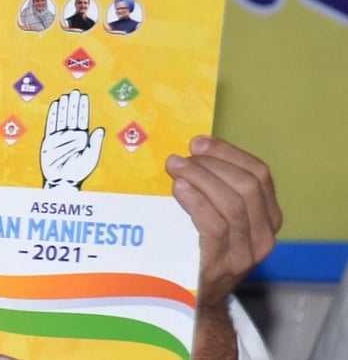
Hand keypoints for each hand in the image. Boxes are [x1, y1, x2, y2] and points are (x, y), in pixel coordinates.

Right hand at [40, 89, 104, 189]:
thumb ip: (95, 144)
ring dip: (63, 107)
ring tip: (65, 96)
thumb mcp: (91, 158)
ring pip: (62, 118)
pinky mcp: (48, 141)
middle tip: (75, 91)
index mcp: (82, 138)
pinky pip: (51, 125)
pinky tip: (55, 105)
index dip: (83, 108)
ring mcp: (59, 137)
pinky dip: (52, 115)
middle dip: (73, 104)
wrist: (62, 181)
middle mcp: (70, 135)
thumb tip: (100, 129)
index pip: (82, 119)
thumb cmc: (78, 172)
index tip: (84, 97)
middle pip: (72, 116)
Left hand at [165, 136, 281, 357]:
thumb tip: (192, 152)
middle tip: (179, 159)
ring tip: (175, 170)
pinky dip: (196, 201)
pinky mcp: (223, 264)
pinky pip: (215, 225)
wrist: (195, 300)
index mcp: (269, 217)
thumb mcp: (218, 217)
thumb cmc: (201, 249)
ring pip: (232, 203)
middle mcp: (264, 235)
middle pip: (247, 185)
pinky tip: (179, 190)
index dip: (228, 153)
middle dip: (211, 164)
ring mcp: (246, 252)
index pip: (259, 174)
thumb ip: (215, 189)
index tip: (198, 143)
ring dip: (200, 179)